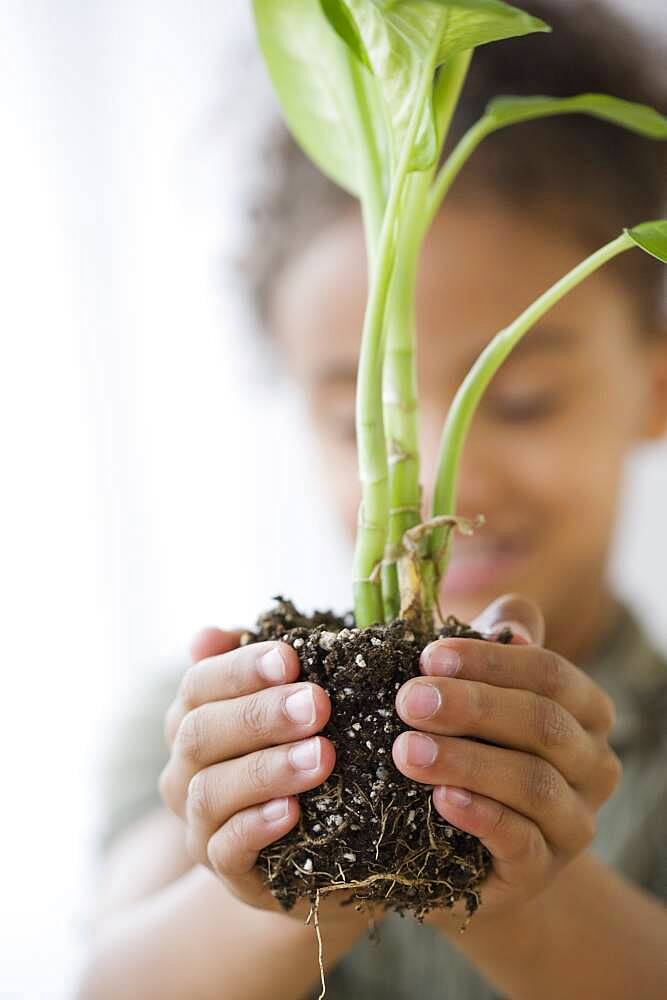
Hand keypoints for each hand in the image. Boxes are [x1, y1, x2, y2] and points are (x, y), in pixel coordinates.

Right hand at [159, 628, 350, 921]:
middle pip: (200, 733)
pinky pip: (227, 849)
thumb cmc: (303, 752)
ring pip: (210, 791)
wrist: (319, 847)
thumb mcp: (288, 705)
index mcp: (194, 718)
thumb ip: (258, 669)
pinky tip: (292, 812)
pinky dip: (256, 827)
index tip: (291, 658)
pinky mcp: (225, 871)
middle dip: (260, 715)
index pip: (199, 684)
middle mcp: (185, 768)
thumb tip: (208, 635)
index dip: (241, 668)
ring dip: (267, 769)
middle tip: (318, 704)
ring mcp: (198, 822)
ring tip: (321, 757)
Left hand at [392, 594, 621, 917]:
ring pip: (534, 784)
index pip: (549, 673)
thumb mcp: (480, 687)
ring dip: (467, 761)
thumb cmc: (471, 742)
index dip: (489, 661)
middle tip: (408, 700)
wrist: (464, 843)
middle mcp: (593, 763)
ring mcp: (574, 821)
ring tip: (407, 750)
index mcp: (585, 709)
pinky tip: (441, 799)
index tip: (427, 656)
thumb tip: (515, 628)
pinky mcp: (543, 870)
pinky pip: (522, 843)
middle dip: (472, 707)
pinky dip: (482, 816)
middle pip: (543, 724)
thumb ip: (497, 642)